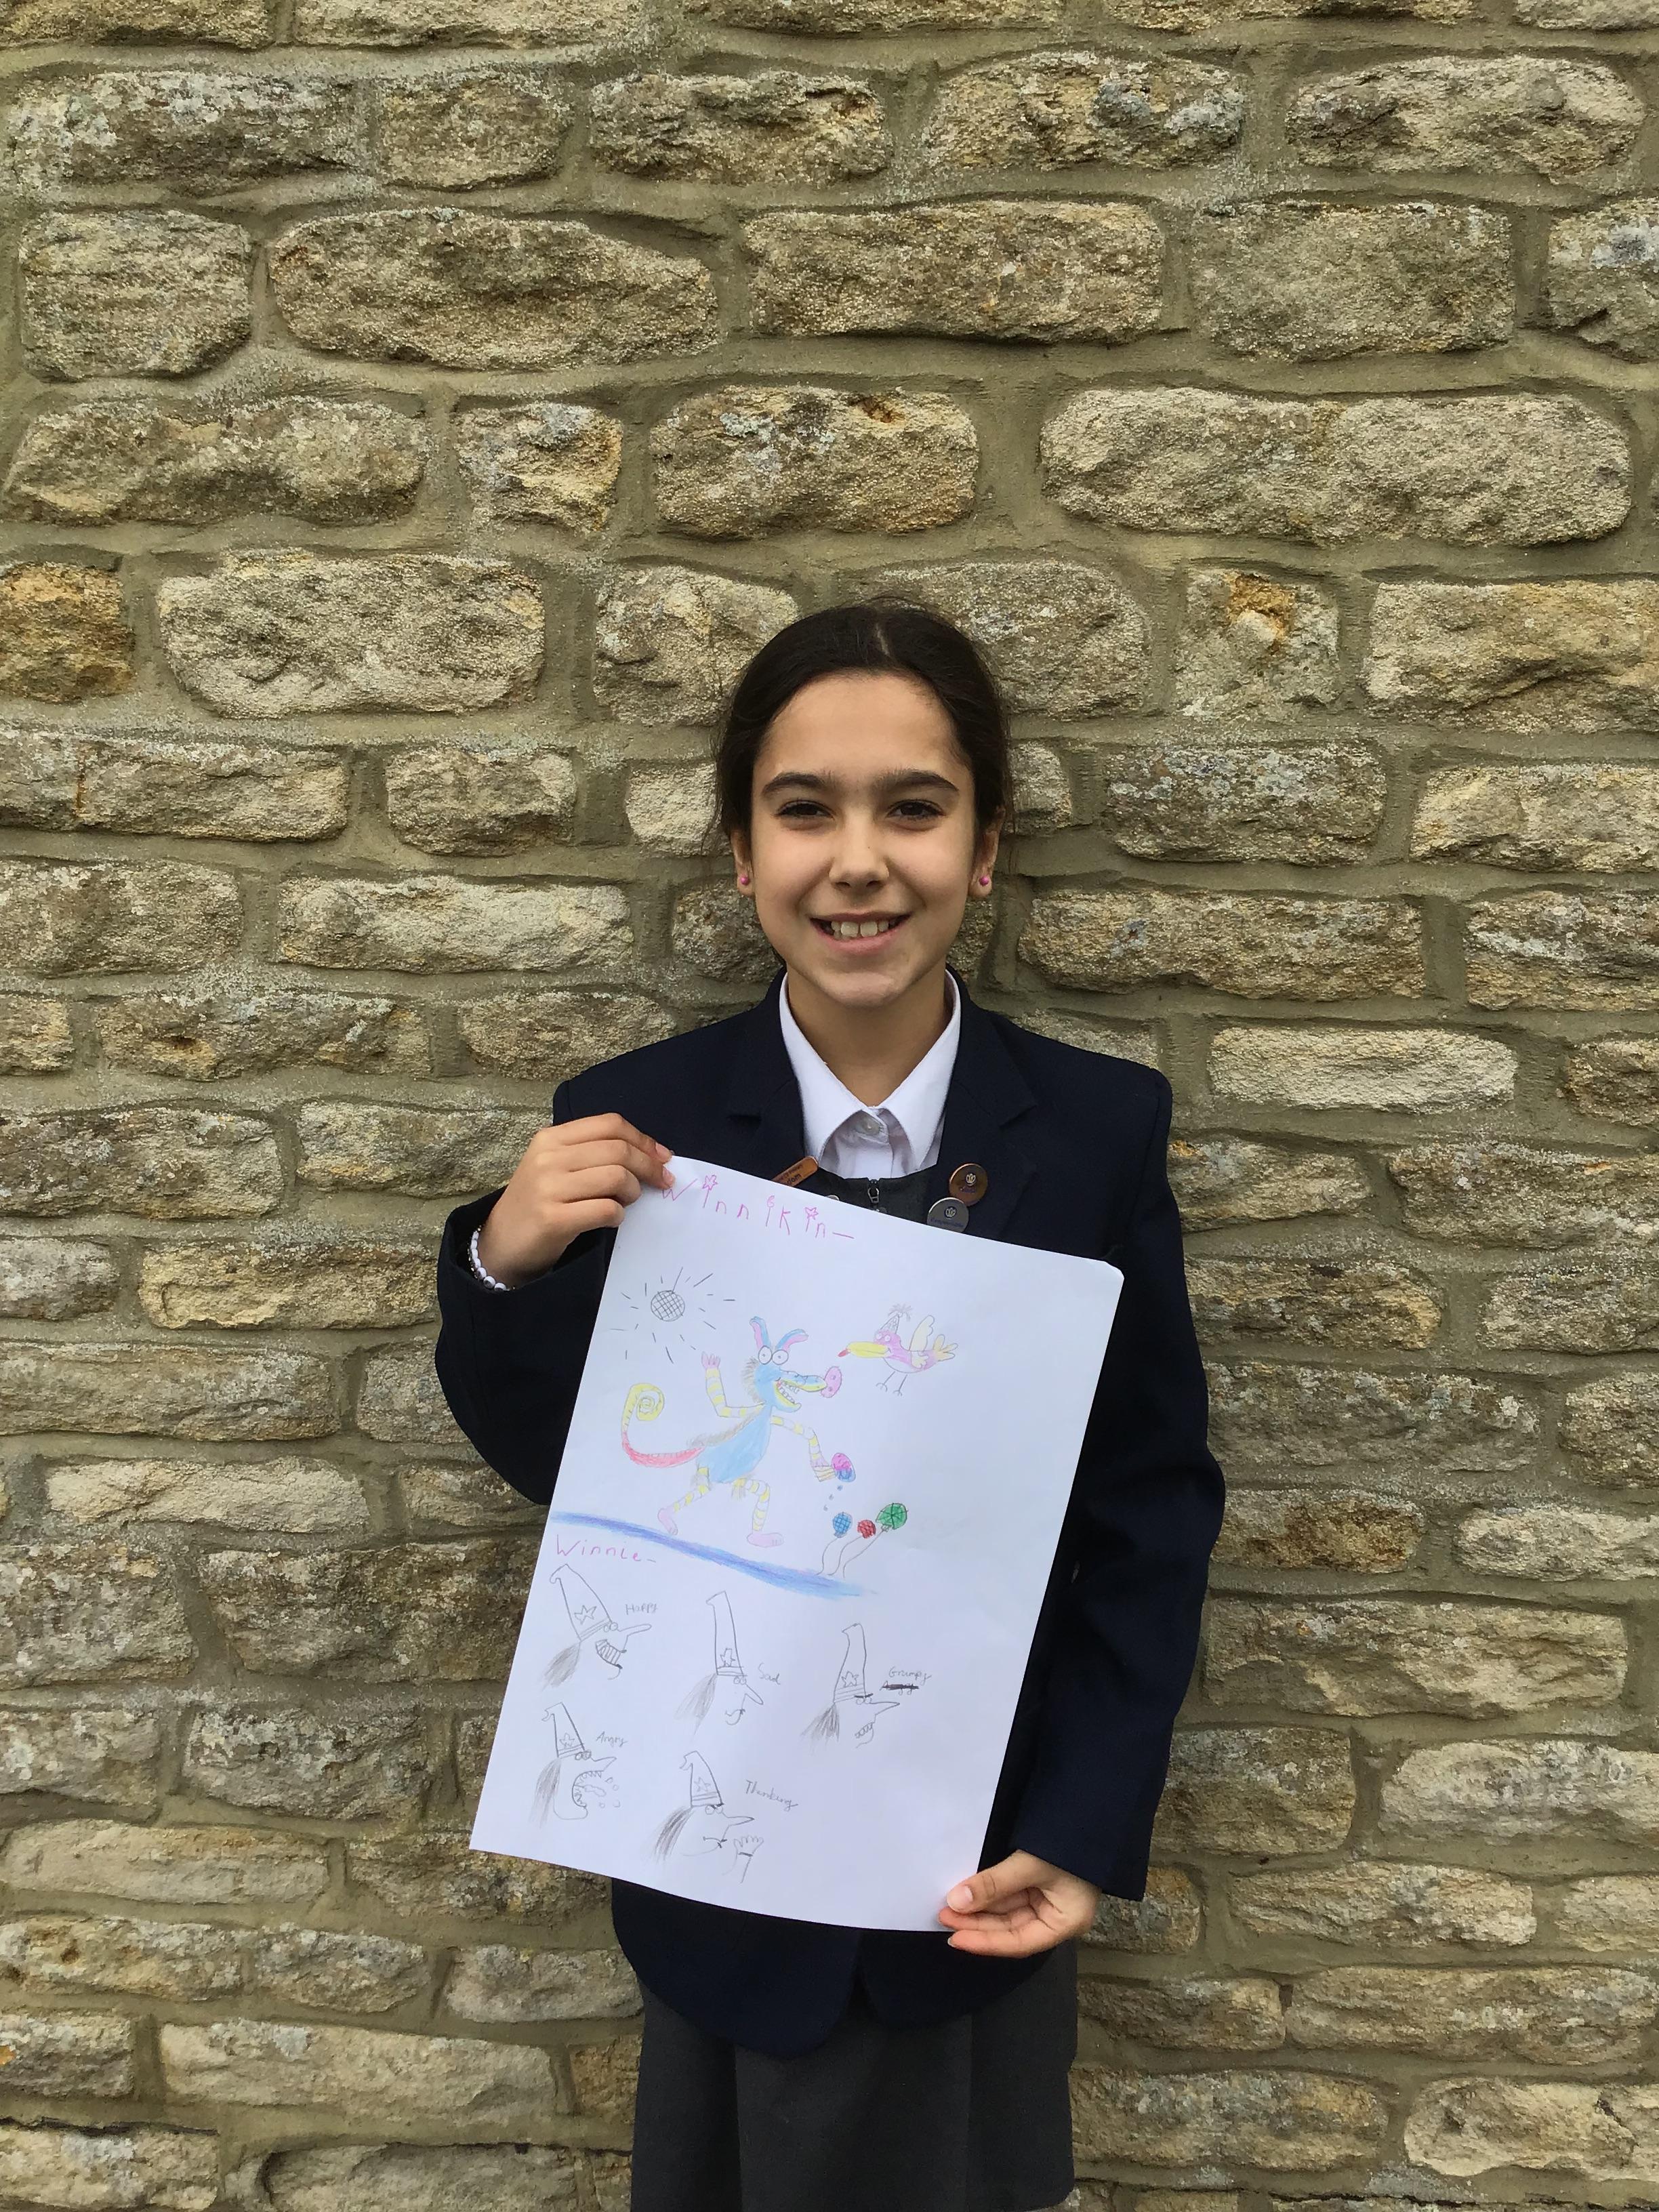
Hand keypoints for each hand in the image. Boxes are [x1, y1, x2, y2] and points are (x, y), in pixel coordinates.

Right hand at [476, 1113, 672, 1286]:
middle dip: (649, 1166)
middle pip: (618, 1150)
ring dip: (633, 1191)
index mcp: (551, 1138)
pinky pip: (606, 1209)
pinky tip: (612, 1219)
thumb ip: (592, 1154)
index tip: (662, 1156)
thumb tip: (650, 1154)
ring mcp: (549, 1187)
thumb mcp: (555, 1166)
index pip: (610, 1124)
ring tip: (627, 1201)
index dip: (643, 1139)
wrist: (501, 1242)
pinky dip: (618, 1215)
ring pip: (616, 1177)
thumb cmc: (537, 1202)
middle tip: (661, 1182)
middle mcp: (548, 1157)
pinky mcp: (554, 1218)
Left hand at [937, 1851, 1099, 1956]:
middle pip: (1010, 1928)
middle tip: (944, 1915)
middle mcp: (1055, 1917)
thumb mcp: (1030, 1865)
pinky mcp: (1039, 1883)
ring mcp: (1047, 1900)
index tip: (955, 1938)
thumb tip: (957, 1902)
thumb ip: (994, 1885)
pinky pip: (1009, 1895)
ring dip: (979, 1909)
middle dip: (977, 1923)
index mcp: (1065, 1923)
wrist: (1090, 1808)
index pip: (1019, 1942)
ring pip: (1006, 1912)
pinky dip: (989, 1895)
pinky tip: (968, 1894)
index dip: (986, 1942)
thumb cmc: (1069, 1844)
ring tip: (949, 1905)